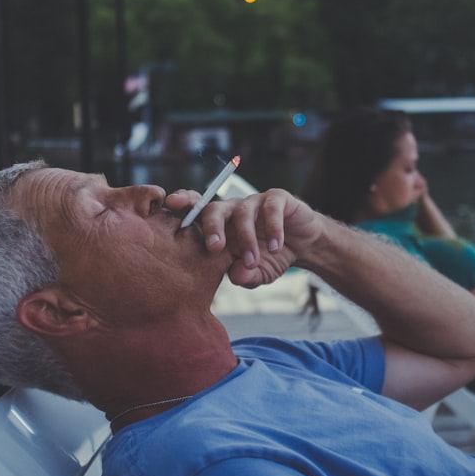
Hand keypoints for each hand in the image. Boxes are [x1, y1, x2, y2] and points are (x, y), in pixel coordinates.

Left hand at [165, 188, 323, 287]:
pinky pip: (270, 208)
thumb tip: (236, 277)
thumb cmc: (271, 257)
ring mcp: (254, 202)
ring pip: (242, 212)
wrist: (304, 245)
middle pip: (214, 208)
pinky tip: (276, 247)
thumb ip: (246, 276)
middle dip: (212, 226)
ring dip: (247, 239)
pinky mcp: (277, 199)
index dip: (184, 204)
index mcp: (220, 224)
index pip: (196, 210)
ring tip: (254, 262)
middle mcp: (233, 209)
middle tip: (215, 247)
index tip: (170, 204)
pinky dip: (273, 228)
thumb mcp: (258, 273)